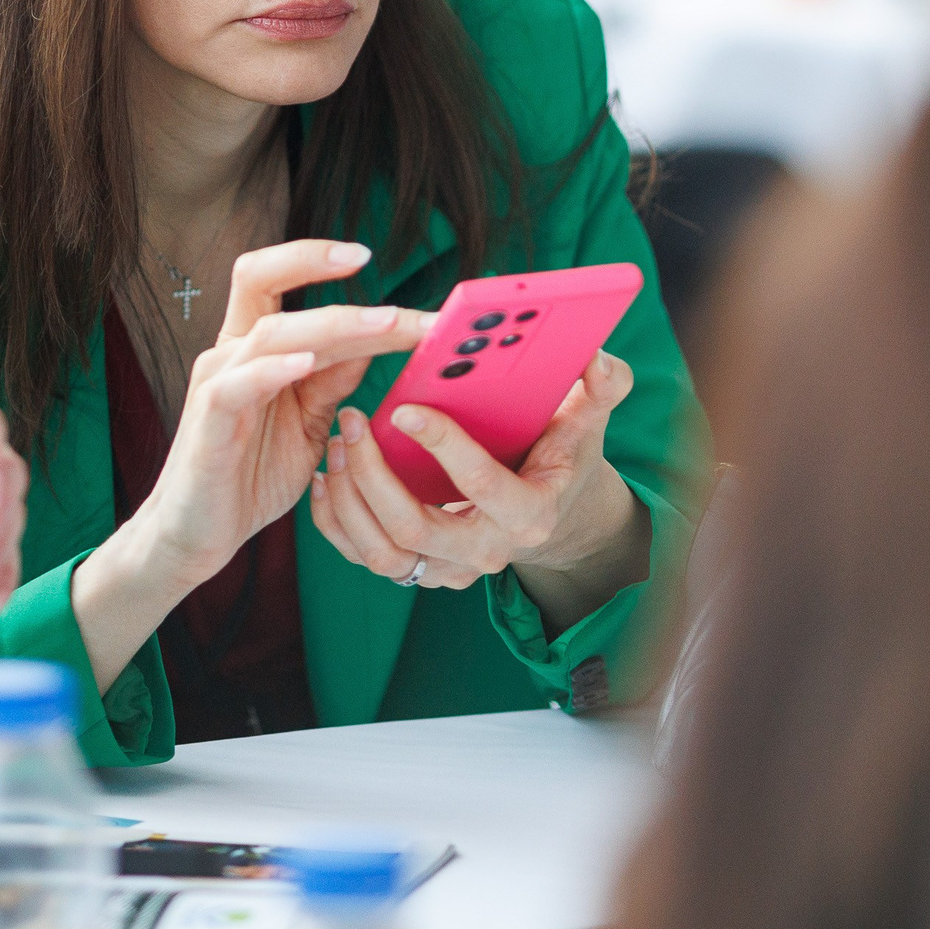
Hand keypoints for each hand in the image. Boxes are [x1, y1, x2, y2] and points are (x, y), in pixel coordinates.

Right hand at [70, 240, 426, 690]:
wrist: (198, 535)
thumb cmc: (249, 475)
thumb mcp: (308, 424)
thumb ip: (333, 381)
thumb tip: (375, 341)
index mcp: (254, 348)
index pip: (282, 283)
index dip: (322, 262)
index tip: (371, 255)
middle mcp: (231, 353)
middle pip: (258, 278)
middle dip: (314, 262)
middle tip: (370, 259)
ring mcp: (217, 384)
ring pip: (268, 332)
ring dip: (330, 324)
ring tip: (382, 323)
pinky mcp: (209, 424)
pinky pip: (236, 386)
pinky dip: (272, 370)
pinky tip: (307, 362)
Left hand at [310, 351, 647, 631]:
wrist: (551, 513)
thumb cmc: (562, 455)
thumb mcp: (588, 421)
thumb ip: (602, 388)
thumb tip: (597, 357)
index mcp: (530, 513)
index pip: (482, 486)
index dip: (443, 446)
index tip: (404, 406)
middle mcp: (486, 551)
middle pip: (416, 529)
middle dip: (375, 476)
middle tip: (351, 421)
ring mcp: (450, 568)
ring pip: (384, 552)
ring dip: (350, 500)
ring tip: (338, 444)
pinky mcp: (420, 571)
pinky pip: (365, 558)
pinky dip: (336, 523)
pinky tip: (327, 476)